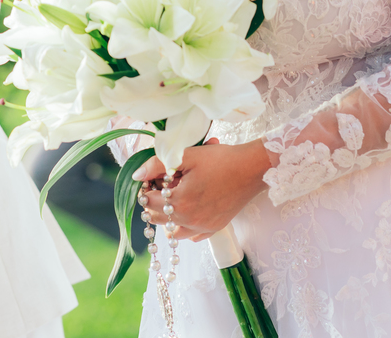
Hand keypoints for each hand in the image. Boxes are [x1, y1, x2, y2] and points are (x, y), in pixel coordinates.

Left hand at [133, 138, 270, 241]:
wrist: (252, 169)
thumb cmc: (221, 159)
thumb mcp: (187, 155)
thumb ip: (158, 164)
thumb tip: (137, 176)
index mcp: (180, 203)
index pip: (149, 201)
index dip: (147, 187)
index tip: (152, 176)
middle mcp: (190, 221)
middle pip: (158, 218)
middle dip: (155, 201)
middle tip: (163, 183)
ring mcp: (203, 228)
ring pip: (172, 231)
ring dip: (167, 216)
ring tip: (174, 197)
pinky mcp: (214, 229)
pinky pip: (191, 235)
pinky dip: (185, 225)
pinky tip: (189, 208)